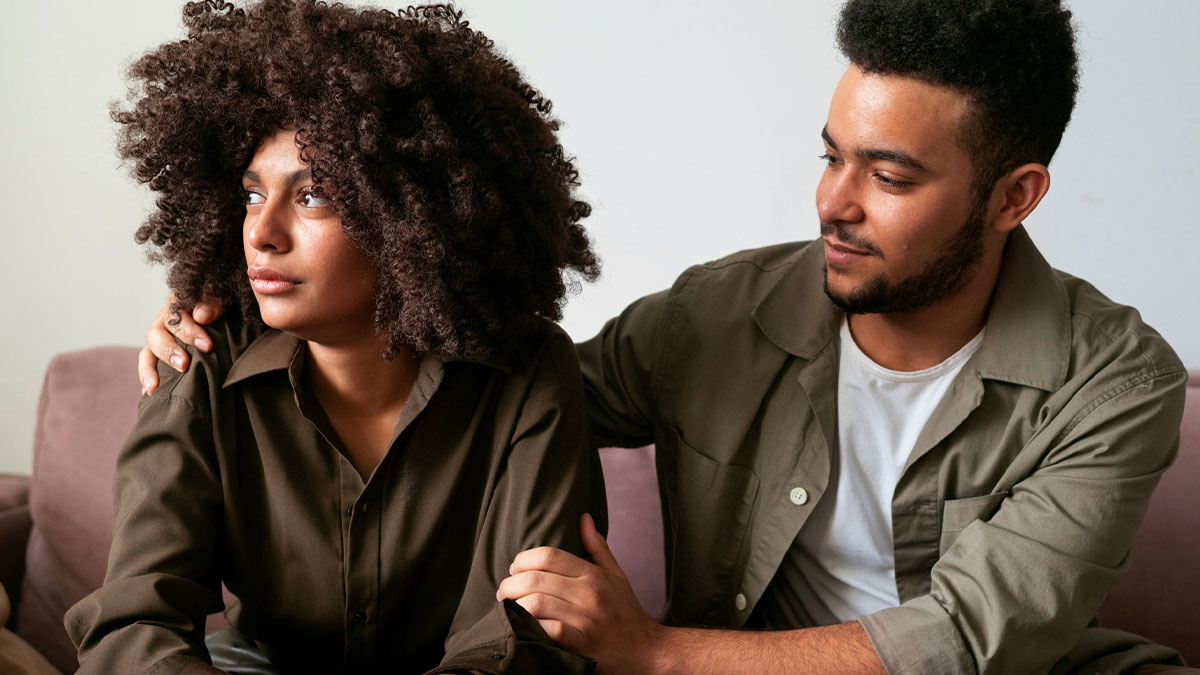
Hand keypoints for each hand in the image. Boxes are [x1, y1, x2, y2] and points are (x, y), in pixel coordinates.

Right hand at [139, 293, 224, 394]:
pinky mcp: (162, 357)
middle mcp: (166, 321)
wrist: (229, 318)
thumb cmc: (226, 306)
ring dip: (149, 370)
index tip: (207, 345)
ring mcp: (162, 340)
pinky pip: (149, 367)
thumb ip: (215, 301)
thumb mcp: (225, 297)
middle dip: (169, 351)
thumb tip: (201, 316)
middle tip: (184, 364)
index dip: (189, 331)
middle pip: (156, 335)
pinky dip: (148, 379)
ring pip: (148, 353)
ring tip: (154, 387)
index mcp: (179, 304)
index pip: (176, 315)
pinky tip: (150, 394)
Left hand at [497, 514, 665, 673]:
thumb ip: (597, 547)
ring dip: (515, 606)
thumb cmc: (626, 612)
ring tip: (509, 608)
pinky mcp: (582, 644)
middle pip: (536, 578)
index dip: (523, 559)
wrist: (646, 651)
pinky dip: (531, 627)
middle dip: (510, 584)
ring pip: (537, 603)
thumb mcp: (616, 575)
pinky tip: (524, 627)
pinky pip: (548, 630)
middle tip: (504, 591)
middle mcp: (590, 593)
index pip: (549, 555)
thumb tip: (584, 517)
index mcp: (594, 574)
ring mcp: (586, 620)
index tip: (515, 568)